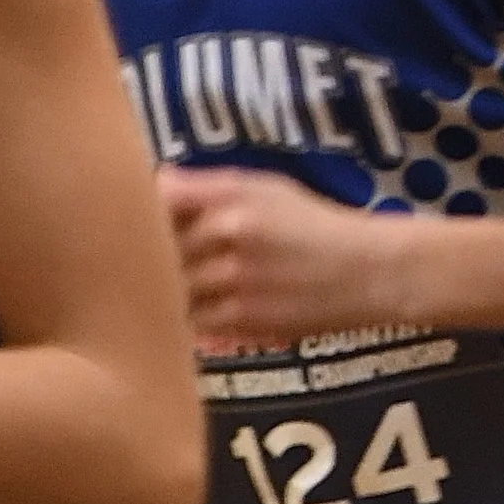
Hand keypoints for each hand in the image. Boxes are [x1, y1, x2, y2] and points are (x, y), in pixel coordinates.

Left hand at [158, 166, 412, 348]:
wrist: (371, 273)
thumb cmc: (318, 226)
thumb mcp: (269, 188)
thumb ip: (207, 186)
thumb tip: (154, 180)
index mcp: (230, 196)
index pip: (155, 199)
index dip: (136, 211)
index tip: (132, 220)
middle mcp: (228, 233)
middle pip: (153, 246)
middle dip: (142, 255)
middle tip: (133, 262)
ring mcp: (233, 279)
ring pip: (166, 288)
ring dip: (157, 292)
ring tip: (151, 292)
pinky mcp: (242, 319)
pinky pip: (189, 322)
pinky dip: (181, 320)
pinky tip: (184, 316)